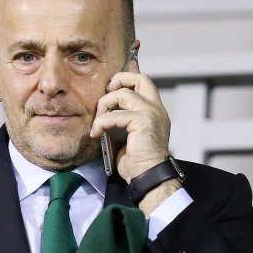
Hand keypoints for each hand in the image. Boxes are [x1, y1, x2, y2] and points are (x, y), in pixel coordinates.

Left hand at [90, 69, 171, 184]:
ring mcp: (151, 113)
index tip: (111, 85)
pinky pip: (115, 115)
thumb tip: (108, 111)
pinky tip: (97, 133)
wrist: (147, 176)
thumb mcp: (130, 135)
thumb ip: (124, 120)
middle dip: (120, 79)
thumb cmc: (138, 161)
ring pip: (123, 94)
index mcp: (155, 111)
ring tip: (98, 120)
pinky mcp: (142, 122)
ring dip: (105, 104)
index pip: (144, 83)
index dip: (128, 77)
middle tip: (107, 92)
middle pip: (140, 78)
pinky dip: (102, 122)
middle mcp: (156, 109)